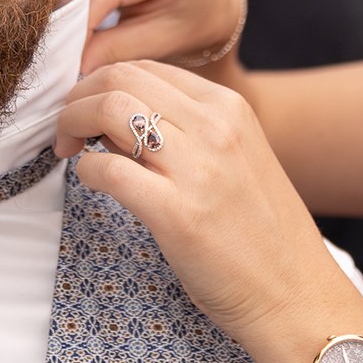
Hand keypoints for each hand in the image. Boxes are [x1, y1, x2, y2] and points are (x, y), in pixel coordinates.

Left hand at [53, 61, 362, 361]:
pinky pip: (107, 169)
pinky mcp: (177, 214)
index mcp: (231, 109)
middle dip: (78, 96)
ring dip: (72, 123)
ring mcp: (198, 170)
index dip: (103, 81)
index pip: (147, 66)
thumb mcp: (237, 161)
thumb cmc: (261, 236)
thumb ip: (189, 132)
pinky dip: (85, 170)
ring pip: (108, 109)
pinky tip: (91, 182)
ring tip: (68, 149)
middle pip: (120, 77)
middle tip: (66, 128)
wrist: (296, 296)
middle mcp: (216, 128)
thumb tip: (118, 118)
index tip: (87, 109)